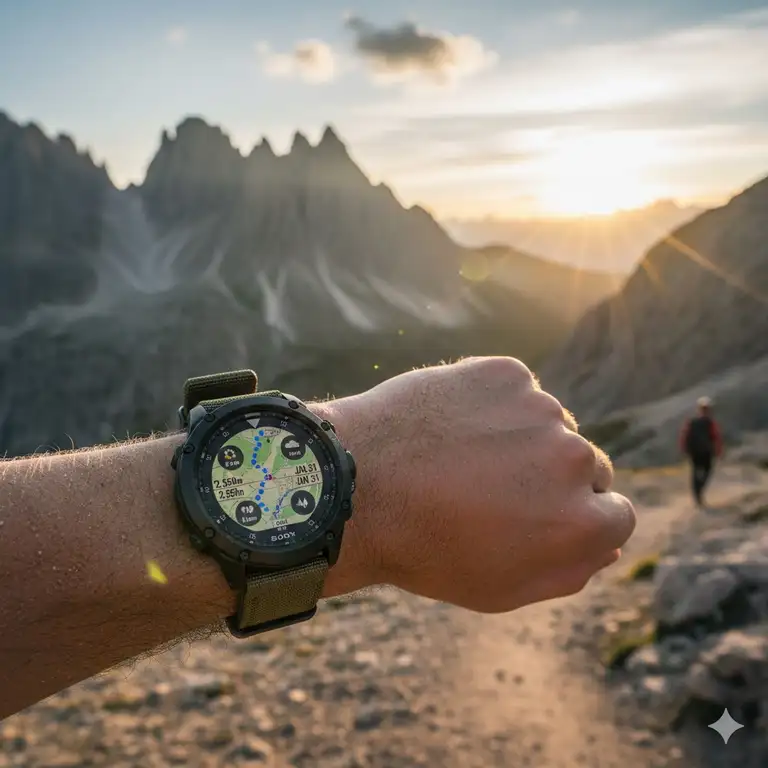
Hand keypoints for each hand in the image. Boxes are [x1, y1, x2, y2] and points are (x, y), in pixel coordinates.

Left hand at [322, 357, 635, 612]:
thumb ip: (570, 570)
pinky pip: (516, 391)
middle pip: (587, 466)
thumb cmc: (424, 547)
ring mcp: (541, 410)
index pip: (616, 513)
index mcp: (582, 523)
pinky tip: (453, 426)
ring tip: (462, 457)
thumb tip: (608, 544)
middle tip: (494, 487)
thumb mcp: (502, 587)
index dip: (577, 516)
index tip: (539, 514)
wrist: (355, 485)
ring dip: (522, 438)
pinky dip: (493, 405)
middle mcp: (574, 461)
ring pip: (550, 424)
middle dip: (552, 478)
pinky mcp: (506, 374)